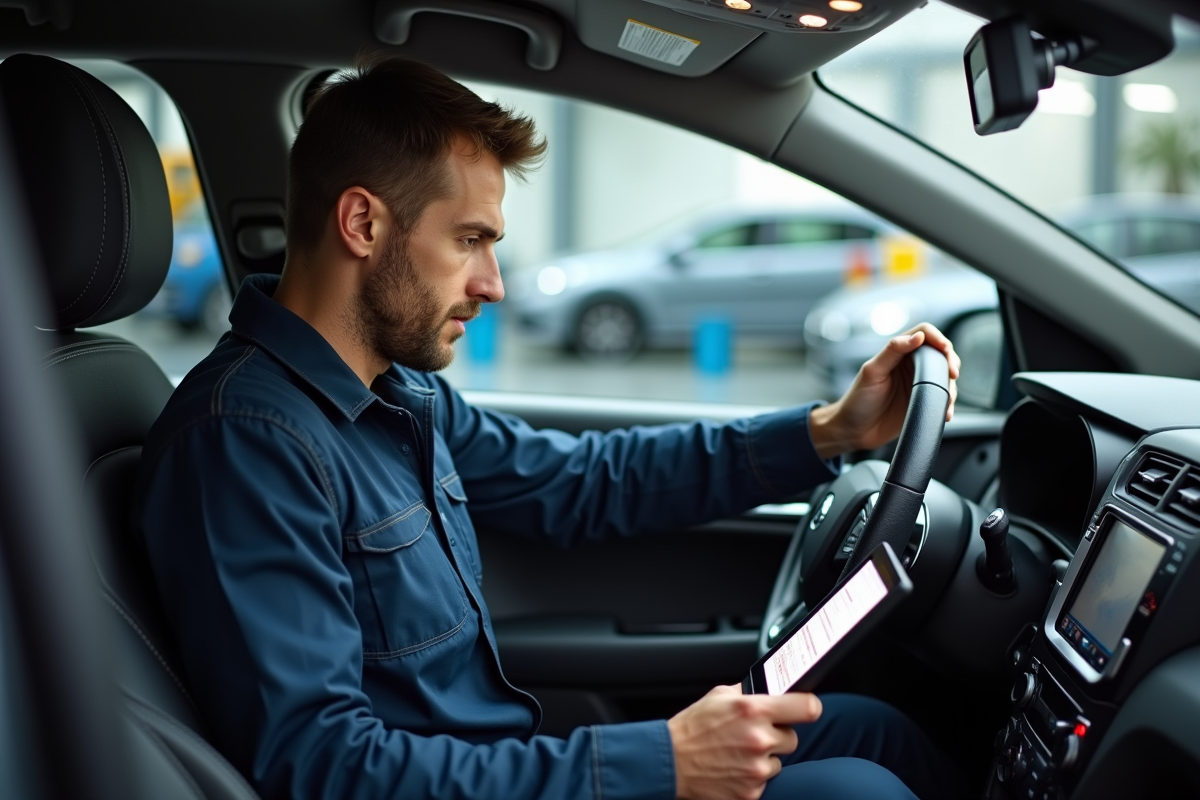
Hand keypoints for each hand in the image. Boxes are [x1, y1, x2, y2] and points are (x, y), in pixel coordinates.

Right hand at [668, 685, 821, 799]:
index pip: (807, 707)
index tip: (804, 708)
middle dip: (776, 735)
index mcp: (753, 710)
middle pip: (792, 738)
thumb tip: (772, 689)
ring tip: (737, 752)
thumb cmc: (692, 727)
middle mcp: (759, 739)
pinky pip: (765, 781)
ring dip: (764, 758)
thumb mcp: (718, 696)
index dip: (807, 707)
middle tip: (753, 734)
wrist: (670, 762)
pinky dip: (752, 776)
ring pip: (779, 761)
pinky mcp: (752, 791)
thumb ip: (749, 692)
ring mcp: (757, 769)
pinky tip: (733, 768)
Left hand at [809, 322, 959, 459]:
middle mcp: (910, 365)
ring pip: (945, 377)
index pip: (924, 333)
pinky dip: (948, 403)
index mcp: (898, 352)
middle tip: (952, 374)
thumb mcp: (872, 372)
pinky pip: (942, 398)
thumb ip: (893, 351)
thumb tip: (917, 336)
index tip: (945, 350)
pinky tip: (946, 411)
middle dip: (951, 361)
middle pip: (941, 353)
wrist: (854, 431)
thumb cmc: (857, 400)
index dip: (938, 338)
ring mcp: (918, 384)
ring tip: (947, 399)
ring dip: (951, 386)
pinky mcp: (923, 402)